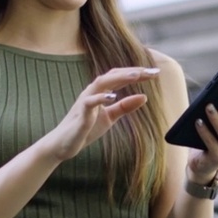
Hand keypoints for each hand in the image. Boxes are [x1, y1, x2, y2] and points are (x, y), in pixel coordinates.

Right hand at [42, 66, 159, 162]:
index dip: (137, 73)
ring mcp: (85, 101)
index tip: (155, 73)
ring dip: (119, 78)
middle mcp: (92, 92)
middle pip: (113, 75)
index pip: (119, 77)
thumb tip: (144, 97)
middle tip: (152, 72)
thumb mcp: (110, 117)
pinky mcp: (80, 115)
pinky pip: (89, 103)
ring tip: (136, 76)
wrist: (63, 145)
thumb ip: (124, 107)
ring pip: (101, 83)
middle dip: (132, 72)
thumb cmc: (85, 129)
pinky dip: (101, 98)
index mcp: (100, 92)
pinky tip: (113, 96)